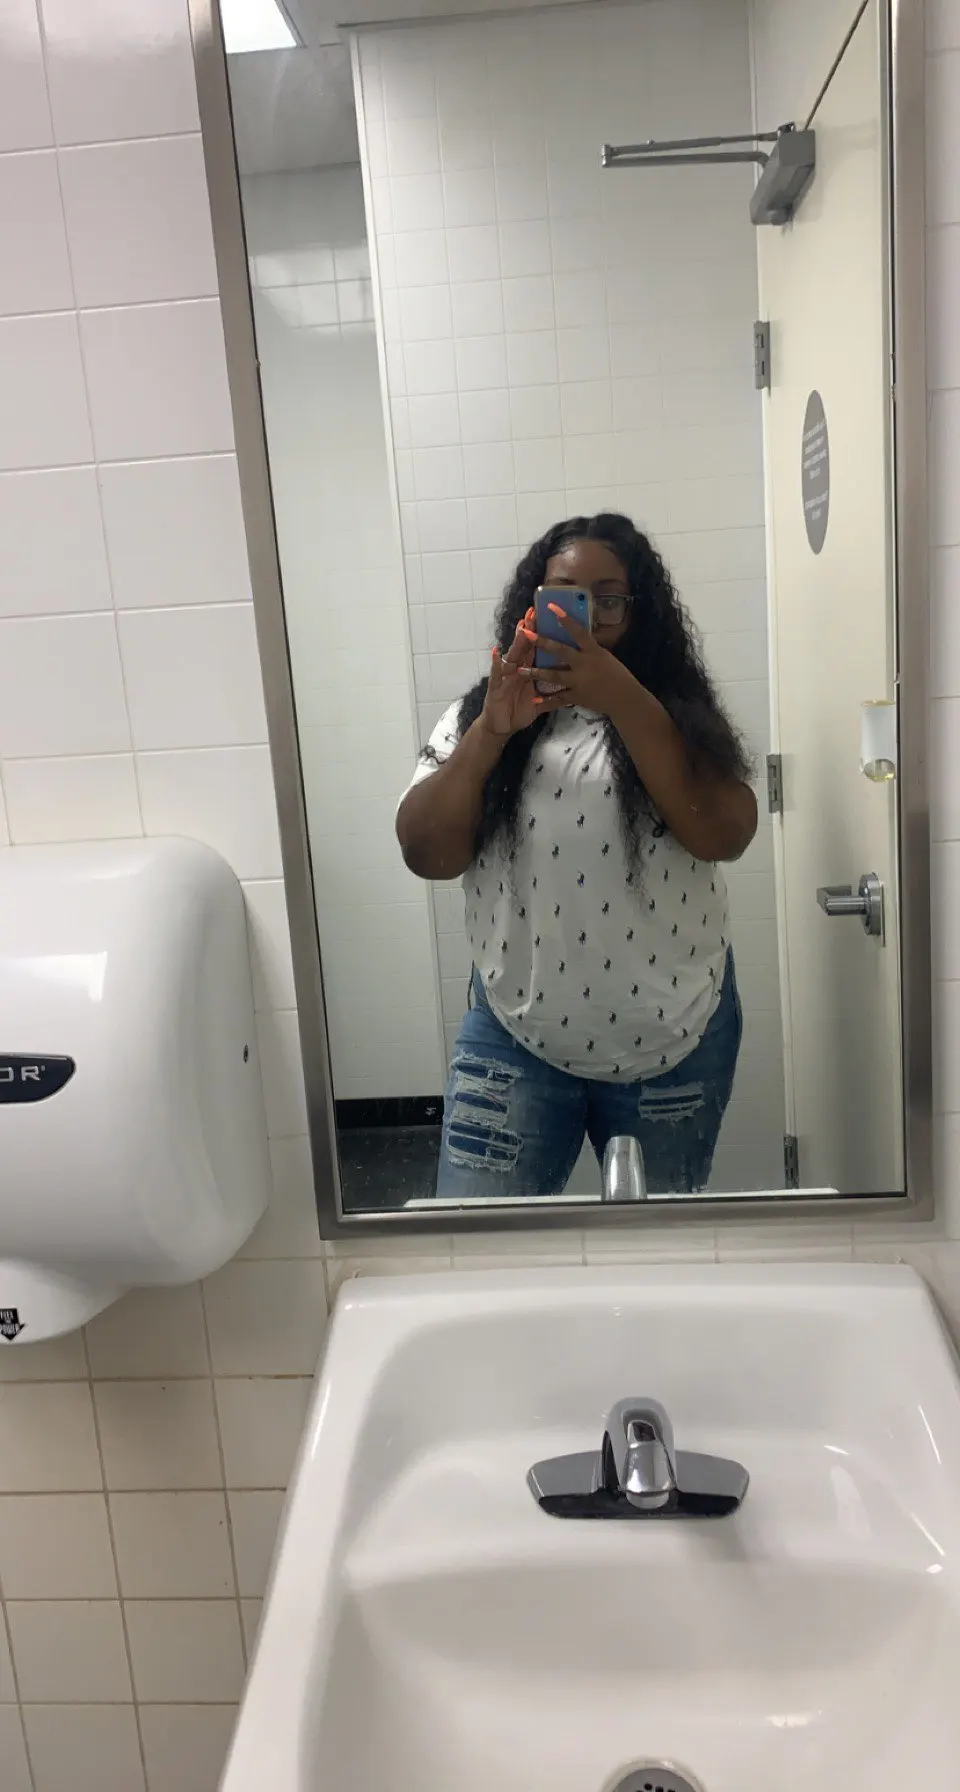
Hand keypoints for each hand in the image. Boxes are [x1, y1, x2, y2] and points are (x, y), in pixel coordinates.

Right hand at [480, 611, 572, 737]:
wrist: (500, 728)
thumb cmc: (518, 714)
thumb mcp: (539, 706)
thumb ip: (552, 698)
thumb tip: (571, 695)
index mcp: (528, 672)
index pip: (535, 650)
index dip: (542, 635)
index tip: (550, 620)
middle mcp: (516, 670)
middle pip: (524, 647)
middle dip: (529, 629)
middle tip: (535, 611)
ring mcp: (505, 676)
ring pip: (512, 655)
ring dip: (516, 641)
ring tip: (521, 626)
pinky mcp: (496, 686)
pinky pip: (497, 673)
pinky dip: (497, 663)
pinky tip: (496, 652)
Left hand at [519, 605, 637, 718]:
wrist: (625, 699)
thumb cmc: (617, 674)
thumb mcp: (604, 656)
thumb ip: (588, 649)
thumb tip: (576, 635)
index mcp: (593, 651)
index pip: (578, 631)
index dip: (565, 618)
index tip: (551, 606)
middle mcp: (584, 665)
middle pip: (561, 651)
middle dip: (542, 642)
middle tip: (526, 633)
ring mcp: (579, 681)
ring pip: (554, 675)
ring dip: (536, 672)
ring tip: (521, 670)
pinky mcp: (577, 697)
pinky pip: (559, 698)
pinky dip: (547, 700)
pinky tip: (534, 699)